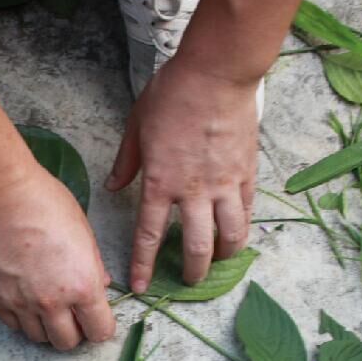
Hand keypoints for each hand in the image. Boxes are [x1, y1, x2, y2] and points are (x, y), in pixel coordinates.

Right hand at [0, 167, 115, 350]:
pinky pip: (13, 325)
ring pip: (39, 338)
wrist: (3, 194)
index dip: (100, 327)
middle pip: (67, 343)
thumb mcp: (84, 234)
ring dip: (46, 327)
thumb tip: (100, 286)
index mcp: (82, 286)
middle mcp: (52, 302)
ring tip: (46, 306)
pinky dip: (22, 319)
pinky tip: (26, 298)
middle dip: (74, 331)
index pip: (100, 332)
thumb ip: (94, 267)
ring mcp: (21, 303)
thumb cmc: (46, 204)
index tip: (96, 318)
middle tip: (71, 314)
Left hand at [105, 59, 259, 290]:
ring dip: (222, 256)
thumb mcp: (137, 127)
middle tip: (186, 280)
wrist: (217, 73)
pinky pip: (246, 212)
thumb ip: (126, 162)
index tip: (140, 287)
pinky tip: (237, 235)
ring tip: (217, 262)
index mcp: (160, 182)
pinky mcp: (247, 173)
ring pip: (228, 236)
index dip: (143, 266)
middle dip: (190, 271)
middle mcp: (193, 191)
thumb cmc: (172, 95)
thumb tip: (113, 186)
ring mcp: (224, 184)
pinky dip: (242, 228)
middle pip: (194, 247)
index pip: (148, 236)